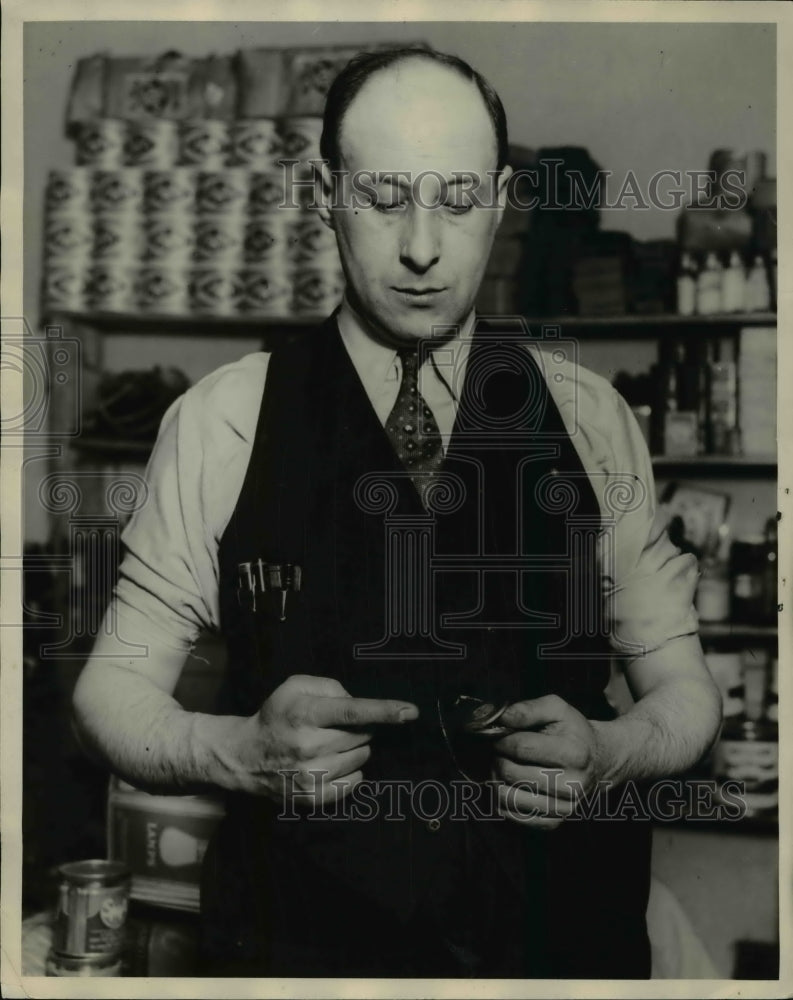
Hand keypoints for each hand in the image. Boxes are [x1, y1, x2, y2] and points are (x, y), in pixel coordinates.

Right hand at [232, 674, 417, 806]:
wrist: (246, 756)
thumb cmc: (277, 716)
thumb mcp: (295, 687)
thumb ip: (330, 686)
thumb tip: (356, 702)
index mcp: (306, 714)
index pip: (353, 711)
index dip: (385, 711)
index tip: (411, 712)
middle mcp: (309, 745)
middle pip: (362, 736)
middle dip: (359, 728)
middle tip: (336, 727)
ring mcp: (311, 774)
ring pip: (361, 759)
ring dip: (354, 750)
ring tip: (329, 745)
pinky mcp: (313, 796)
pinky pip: (353, 783)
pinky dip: (351, 772)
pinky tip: (332, 763)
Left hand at [491, 694, 604, 829]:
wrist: (599, 760)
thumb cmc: (574, 732)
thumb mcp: (557, 709)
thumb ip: (529, 709)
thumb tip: (501, 718)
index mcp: (574, 754)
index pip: (521, 747)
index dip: (502, 740)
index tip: (501, 737)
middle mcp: (572, 785)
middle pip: (511, 773)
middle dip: (498, 759)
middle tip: (501, 752)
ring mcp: (564, 807)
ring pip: (508, 798)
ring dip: (497, 780)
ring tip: (504, 767)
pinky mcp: (555, 822)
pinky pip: (514, 817)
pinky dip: (505, 801)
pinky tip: (511, 785)